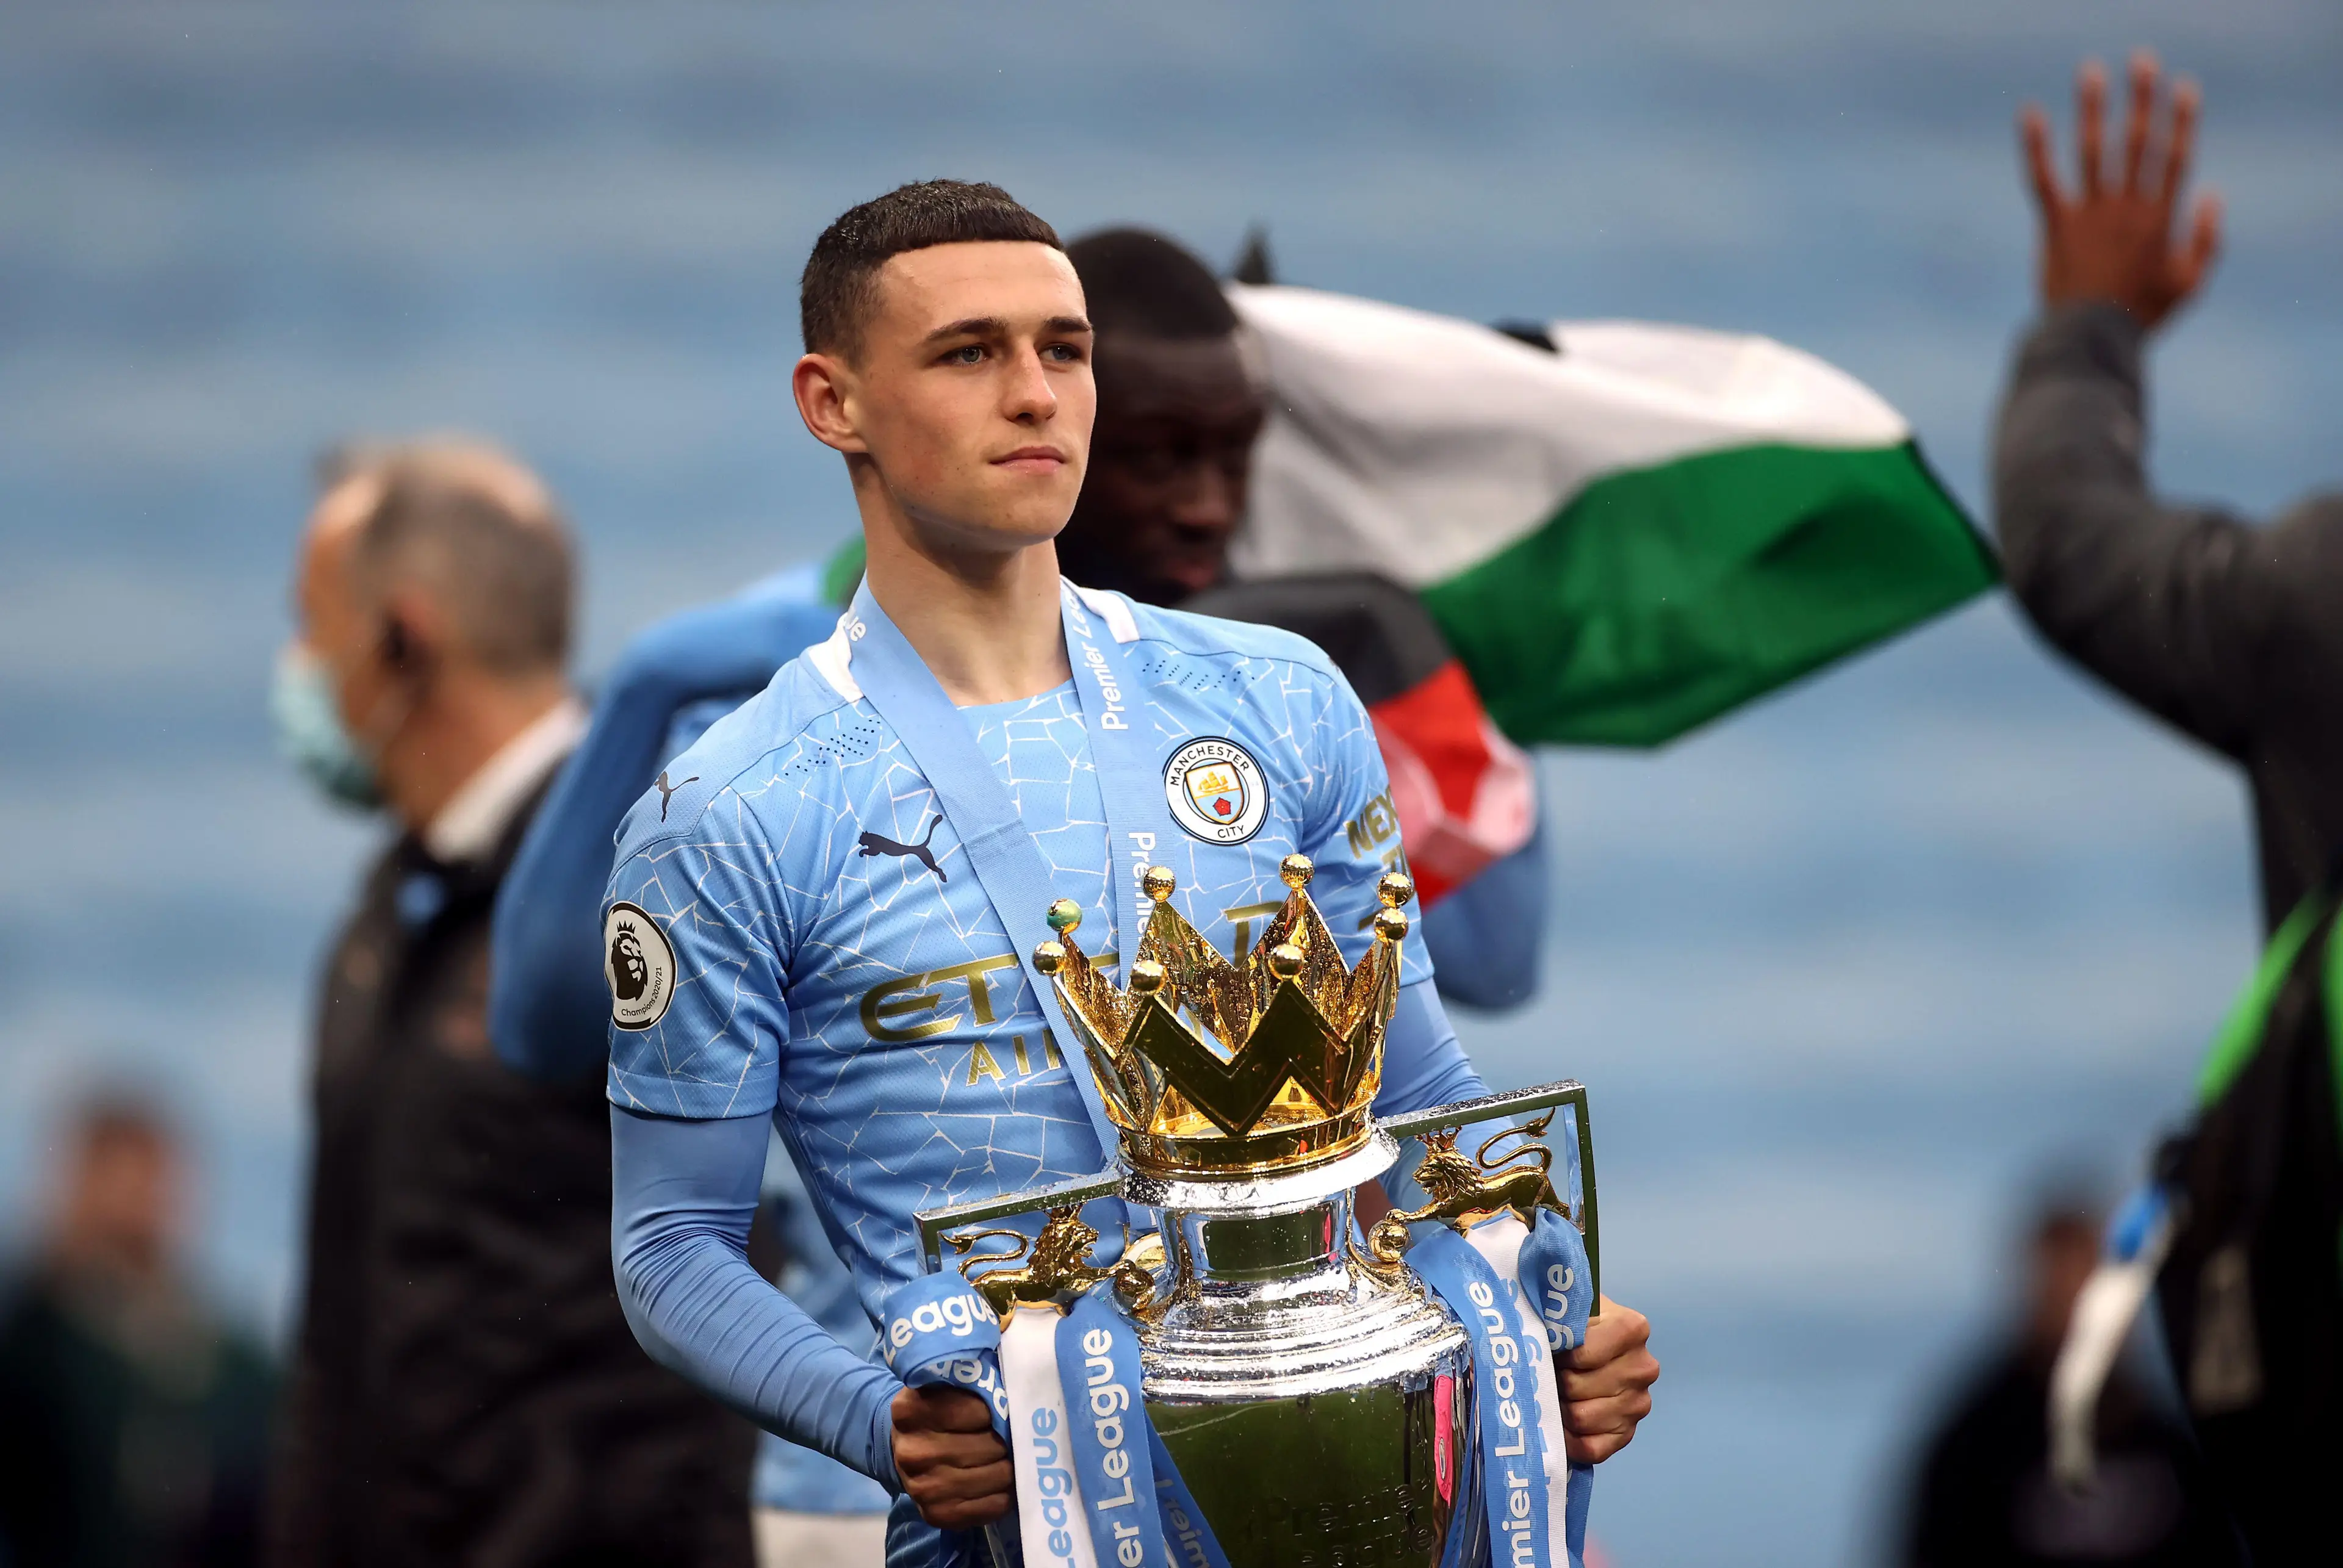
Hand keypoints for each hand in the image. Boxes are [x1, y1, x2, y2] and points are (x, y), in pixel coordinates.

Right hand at [892, 1384, 1013, 1529]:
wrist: (901, 1450)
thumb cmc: (934, 1412)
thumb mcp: (942, 1387)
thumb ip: (970, 1385)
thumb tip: (1012, 1399)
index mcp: (910, 1411)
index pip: (980, 1411)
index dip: (994, 1411)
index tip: (992, 1413)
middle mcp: (912, 1452)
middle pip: (991, 1446)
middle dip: (1003, 1440)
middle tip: (1003, 1438)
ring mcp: (923, 1488)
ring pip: (997, 1475)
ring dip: (1007, 1466)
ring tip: (1002, 1459)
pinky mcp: (937, 1515)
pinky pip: (994, 1506)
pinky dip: (1004, 1494)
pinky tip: (998, 1483)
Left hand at [1557, 1295, 1656, 1463]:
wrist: (1585, 1342)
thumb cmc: (1573, 1323)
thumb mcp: (1569, 1306)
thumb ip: (1561, 1314)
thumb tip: (1547, 1334)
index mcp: (1632, 1329)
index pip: (1583, 1355)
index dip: (1559, 1356)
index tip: (1552, 1349)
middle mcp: (1643, 1367)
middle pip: (1578, 1388)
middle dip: (1555, 1382)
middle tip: (1548, 1374)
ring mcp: (1639, 1404)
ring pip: (1582, 1419)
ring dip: (1559, 1409)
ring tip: (1554, 1393)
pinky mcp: (1627, 1433)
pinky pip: (1592, 1449)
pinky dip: (1569, 1440)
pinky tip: (1561, 1424)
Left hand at [2020, 50, 2220, 329]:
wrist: (2091, 342)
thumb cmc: (2142, 316)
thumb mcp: (2190, 283)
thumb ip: (2207, 239)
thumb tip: (2213, 195)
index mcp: (2162, 219)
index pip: (2175, 157)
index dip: (2180, 120)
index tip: (2182, 88)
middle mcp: (2127, 209)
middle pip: (2137, 143)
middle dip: (2141, 100)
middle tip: (2141, 61)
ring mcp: (2091, 215)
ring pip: (2093, 151)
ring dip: (2092, 109)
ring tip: (2091, 72)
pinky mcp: (2056, 226)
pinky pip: (2042, 179)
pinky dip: (2034, 147)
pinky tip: (2029, 115)